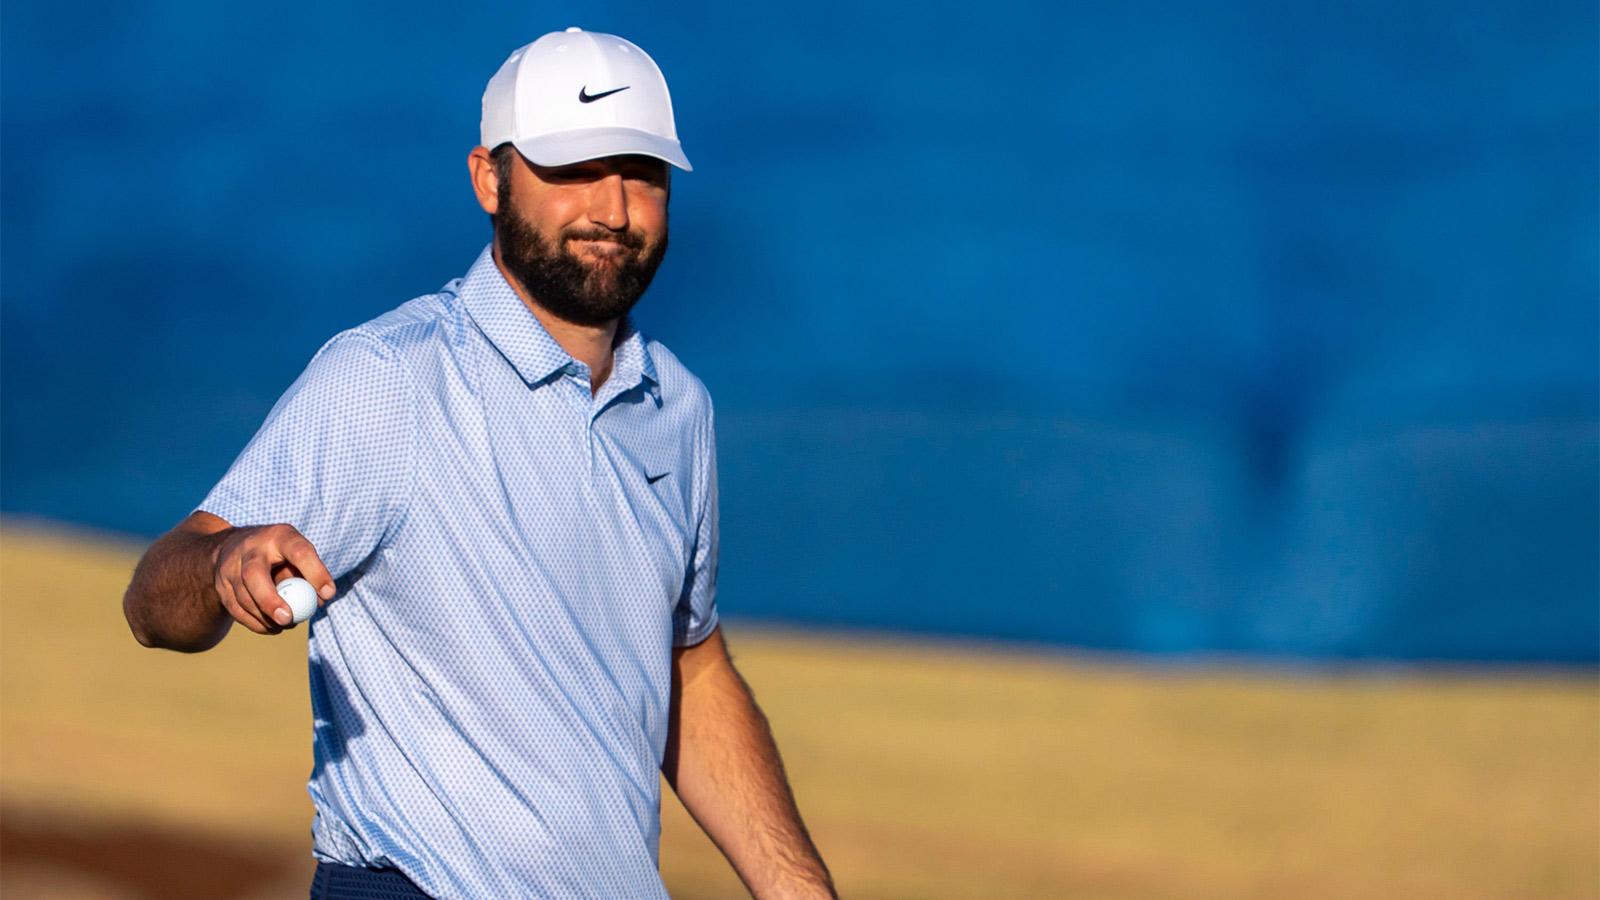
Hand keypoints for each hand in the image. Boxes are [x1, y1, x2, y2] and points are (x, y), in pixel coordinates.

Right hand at [211, 524, 335, 633]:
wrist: (232, 547)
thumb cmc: (279, 553)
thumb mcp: (296, 552)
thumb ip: (310, 574)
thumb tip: (319, 600)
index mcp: (278, 536)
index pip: (298, 551)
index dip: (315, 572)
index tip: (328, 594)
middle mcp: (250, 549)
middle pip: (254, 575)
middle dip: (270, 600)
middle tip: (288, 619)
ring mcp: (230, 567)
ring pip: (243, 598)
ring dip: (266, 617)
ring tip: (288, 623)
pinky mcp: (220, 586)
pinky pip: (236, 610)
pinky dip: (256, 623)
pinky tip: (272, 627)